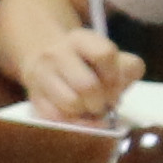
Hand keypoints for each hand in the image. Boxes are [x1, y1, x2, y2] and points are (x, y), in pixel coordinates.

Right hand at [20, 25, 137, 124]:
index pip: (104, 54)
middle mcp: (56, 53)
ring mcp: (41, 75)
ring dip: (86, 113)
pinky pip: (57, 119)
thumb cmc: (91, 65)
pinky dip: (74, 123)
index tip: (114, 85)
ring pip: (71, 104)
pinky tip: (78, 117)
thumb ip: (128, 70)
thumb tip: (114, 97)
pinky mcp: (34, 98)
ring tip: (88, 109)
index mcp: (80, 39)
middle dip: (101, 101)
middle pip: (87, 85)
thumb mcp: (114, 58)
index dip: (115, 76)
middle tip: (102, 104)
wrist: (49, 62)